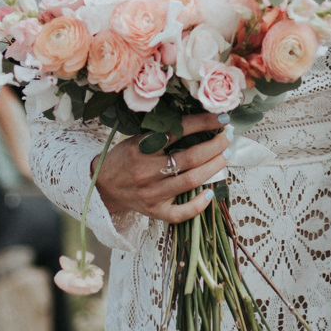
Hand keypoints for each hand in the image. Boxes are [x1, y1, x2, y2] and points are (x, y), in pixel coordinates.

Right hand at [93, 113, 226, 223]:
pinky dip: (198, 205)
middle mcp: (146, 171)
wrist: (102, 187)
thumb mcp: (135, 139)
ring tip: (225, 156)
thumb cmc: (123, 159)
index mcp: (140, 149)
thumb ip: (160, 134)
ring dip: (213, 167)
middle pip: (190, 158)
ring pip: (190, 181)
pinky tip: (210, 193)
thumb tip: (198, 123)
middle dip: (215, 146)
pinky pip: (180, 212)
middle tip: (227, 137)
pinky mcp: (154, 211)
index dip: (202, 123)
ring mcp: (151, 194)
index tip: (220, 118)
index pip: (177, 132)